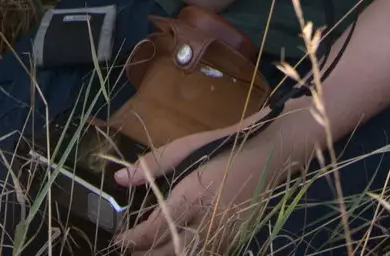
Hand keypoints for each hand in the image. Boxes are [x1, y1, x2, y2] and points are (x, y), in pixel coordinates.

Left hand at [114, 130, 280, 254]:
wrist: (271, 151)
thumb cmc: (225, 144)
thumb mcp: (186, 147)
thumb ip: (152, 165)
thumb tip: (119, 178)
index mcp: (193, 195)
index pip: (155, 231)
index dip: (132, 240)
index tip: (119, 240)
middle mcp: (208, 222)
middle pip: (170, 254)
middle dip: (146, 255)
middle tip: (130, 250)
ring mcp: (224, 236)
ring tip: (148, 251)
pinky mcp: (235, 241)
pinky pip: (207, 255)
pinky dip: (187, 254)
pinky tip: (176, 246)